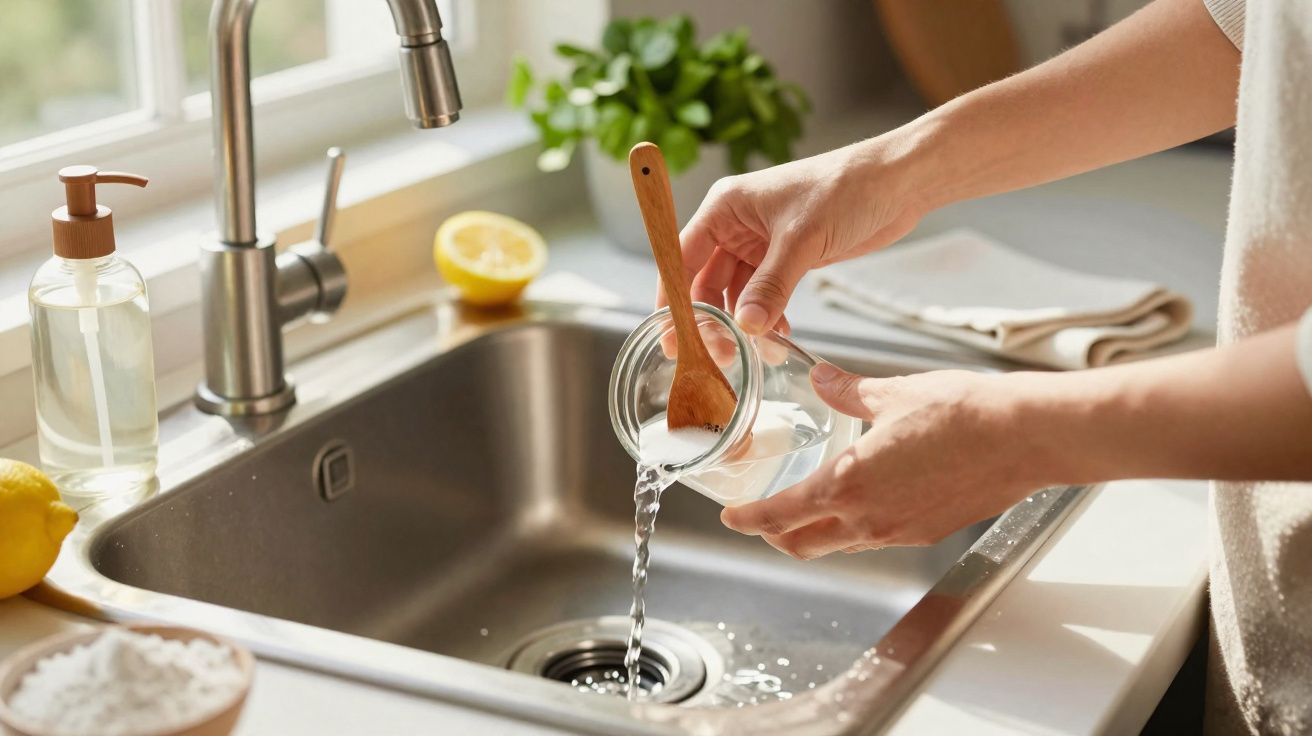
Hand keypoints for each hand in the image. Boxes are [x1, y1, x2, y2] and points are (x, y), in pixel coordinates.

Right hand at [660, 139, 927, 334]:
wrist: (897, 183)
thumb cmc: (845, 188)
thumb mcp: (802, 239)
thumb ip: (771, 285)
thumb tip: (745, 326)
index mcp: (725, 206)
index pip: (682, 256)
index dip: (674, 298)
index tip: (671, 336)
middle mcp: (736, 225)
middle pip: (705, 281)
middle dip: (711, 320)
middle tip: (719, 356)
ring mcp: (761, 244)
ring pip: (736, 294)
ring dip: (743, 323)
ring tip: (757, 352)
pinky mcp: (787, 258)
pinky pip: (764, 296)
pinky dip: (768, 317)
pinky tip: (780, 335)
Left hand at [721, 363, 1047, 557]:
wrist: (1025, 437)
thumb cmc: (963, 413)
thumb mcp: (893, 392)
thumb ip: (848, 391)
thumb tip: (823, 378)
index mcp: (849, 485)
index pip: (780, 515)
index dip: (747, 519)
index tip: (729, 517)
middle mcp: (869, 520)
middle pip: (802, 544)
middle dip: (774, 534)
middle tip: (760, 516)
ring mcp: (899, 531)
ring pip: (838, 546)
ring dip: (813, 534)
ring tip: (806, 508)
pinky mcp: (927, 531)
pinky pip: (875, 538)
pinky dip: (854, 528)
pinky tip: (862, 500)